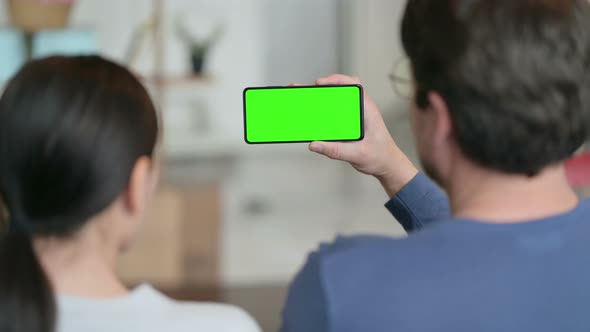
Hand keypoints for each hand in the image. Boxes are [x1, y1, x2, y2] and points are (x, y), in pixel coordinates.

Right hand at [309, 74, 417, 196]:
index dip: (335, 80)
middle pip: (338, 90)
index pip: (353, 85)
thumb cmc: (380, 157)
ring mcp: (354, 115)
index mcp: (367, 110)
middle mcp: (360, 109)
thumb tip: (314, 144)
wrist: (388, 165)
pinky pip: (332, 114)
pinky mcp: (348, 123)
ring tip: (300, 100)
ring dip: (318, 99)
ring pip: (334, 101)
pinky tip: (308, 116)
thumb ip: (336, 151)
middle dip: (319, 88)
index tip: (319, 83)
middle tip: (301, 90)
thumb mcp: (358, 155)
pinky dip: (320, 112)